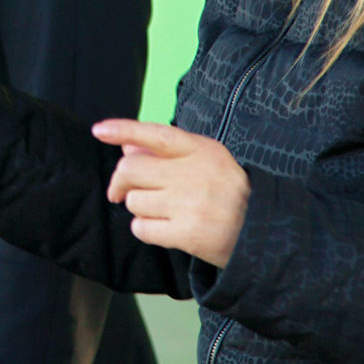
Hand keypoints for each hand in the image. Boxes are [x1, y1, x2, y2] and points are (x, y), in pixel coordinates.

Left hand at [91, 119, 249, 267]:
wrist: (264, 232)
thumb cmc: (229, 193)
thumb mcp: (208, 160)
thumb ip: (168, 151)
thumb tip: (125, 147)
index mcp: (201, 149)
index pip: (155, 134)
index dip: (123, 129)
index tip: (99, 130)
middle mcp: (193, 173)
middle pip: (131, 170)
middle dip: (121, 182)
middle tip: (122, 191)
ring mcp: (189, 204)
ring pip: (133, 201)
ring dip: (139, 207)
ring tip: (161, 211)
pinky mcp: (186, 234)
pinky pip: (141, 228)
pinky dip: (145, 229)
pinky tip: (163, 228)